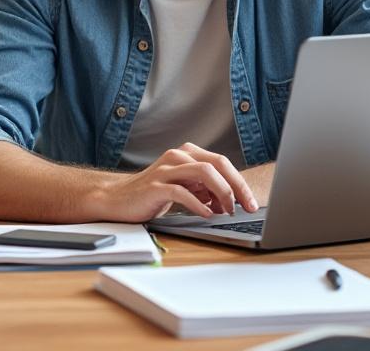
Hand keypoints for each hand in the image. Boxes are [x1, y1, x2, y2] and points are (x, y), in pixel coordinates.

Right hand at [90, 143, 258, 222]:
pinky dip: (198, 204)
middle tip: (247, 207)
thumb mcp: (185, 188)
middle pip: (217, 165)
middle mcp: (178, 156)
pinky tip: (206, 214)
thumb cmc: (153, 194)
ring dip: (221, 193)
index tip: (251, 202)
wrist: (118, 199)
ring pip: (204, 173)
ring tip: (227, 211)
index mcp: (188, 153)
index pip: (222, 163)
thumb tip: (229, 201)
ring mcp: (167, 168)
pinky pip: (183, 192)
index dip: (240, 182)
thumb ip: (205, 189)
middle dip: (237, 187)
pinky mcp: (156, 185)